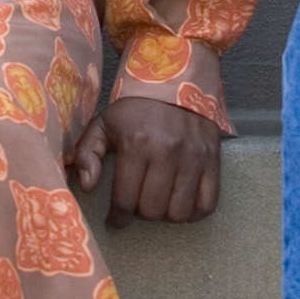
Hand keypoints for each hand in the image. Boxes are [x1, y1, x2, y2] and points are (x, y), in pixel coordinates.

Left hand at [70, 95, 220, 228]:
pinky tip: (181, 203)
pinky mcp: (212, 159)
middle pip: (152, 209)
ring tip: (159, 201)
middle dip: (141, 212)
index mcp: (137, 143)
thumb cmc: (136, 107)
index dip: (117, 217)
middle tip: (138, 202)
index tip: (115, 219)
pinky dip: (193, 212)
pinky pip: (207, 203)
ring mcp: (193, 156)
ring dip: (166, 213)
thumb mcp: (104, 123)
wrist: (176, 79)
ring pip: (179, 211)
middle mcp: (167, 151)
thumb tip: (87, 186)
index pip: (125, 199)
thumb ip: (87, 152)